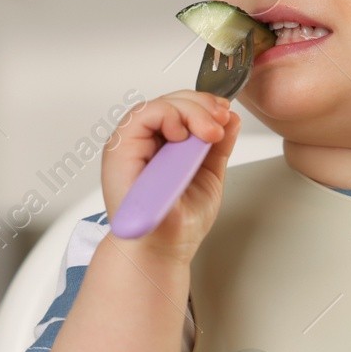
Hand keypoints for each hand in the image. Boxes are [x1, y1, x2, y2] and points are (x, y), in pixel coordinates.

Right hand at [100, 90, 240, 258]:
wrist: (164, 250)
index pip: (183, 108)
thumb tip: (231, 117)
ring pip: (158, 104)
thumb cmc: (180, 221)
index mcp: (165, 144)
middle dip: (202, 105)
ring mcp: (131, 145)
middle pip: (172, 101)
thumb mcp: (210, 174)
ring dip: (188, 110)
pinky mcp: (120, 151)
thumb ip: (218, 146)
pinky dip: (165, 116)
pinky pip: (139, 117)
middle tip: (220, 122)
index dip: (206, 106)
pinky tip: (182, 132)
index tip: (226, 116)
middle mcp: (146, 141)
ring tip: (208, 131)